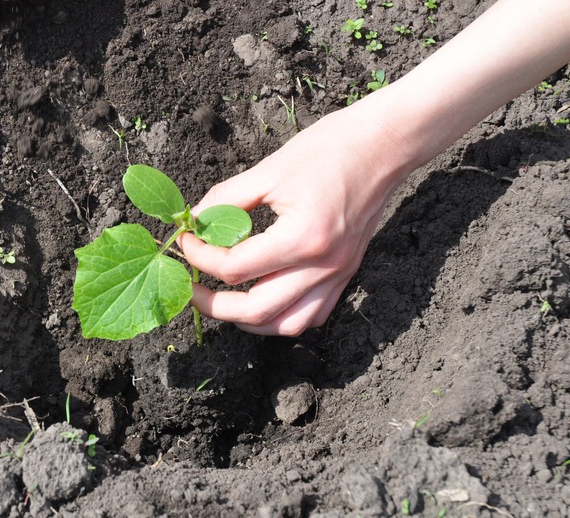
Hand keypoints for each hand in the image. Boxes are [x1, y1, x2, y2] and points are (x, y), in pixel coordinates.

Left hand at [178, 99, 410, 335]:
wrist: (384, 144)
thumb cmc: (331, 148)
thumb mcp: (270, 169)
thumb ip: (227, 199)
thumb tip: (195, 219)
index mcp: (303, 238)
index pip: (236, 267)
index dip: (200, 257)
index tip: (185, 240)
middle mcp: (323, 266)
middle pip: (256, 310)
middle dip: (214, 305)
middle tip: (190, 287)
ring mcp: (338, 274)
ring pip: (285, 324)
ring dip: (248, 321)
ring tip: (223, 302)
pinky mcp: (346, 273)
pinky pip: (312, 315)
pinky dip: (282, 317)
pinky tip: (263, 300)